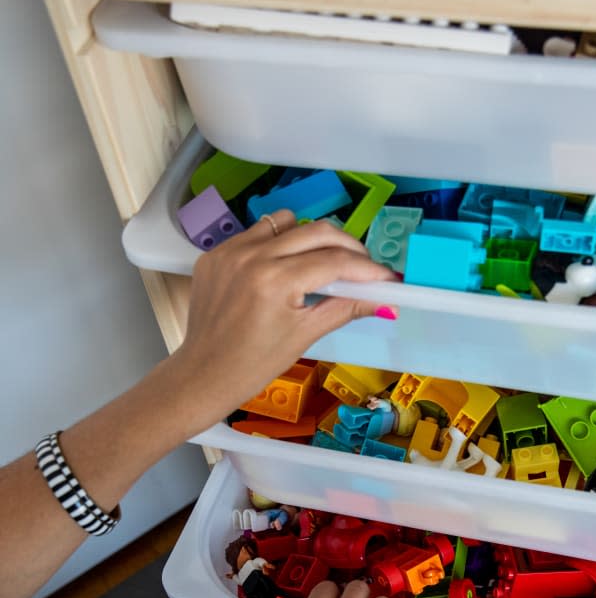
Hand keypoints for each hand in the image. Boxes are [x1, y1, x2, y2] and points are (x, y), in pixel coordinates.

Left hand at [168, 212, 396, 432]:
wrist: (204, 374)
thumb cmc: (255, 364)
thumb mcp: (304, 336)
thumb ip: (345, 309)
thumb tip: (386, 300)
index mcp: (275, 281)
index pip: (335, 262)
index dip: (368, 269)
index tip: (388, 277)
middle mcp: (251, 256)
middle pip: (318, 232)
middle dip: (349, 247)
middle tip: (364, 268)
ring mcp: (230, 251)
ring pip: (287, 223)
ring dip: (311, 239)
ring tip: (318, 266)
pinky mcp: (215, 253)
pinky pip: (257, 234)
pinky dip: (277, 245)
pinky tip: (281, 271)